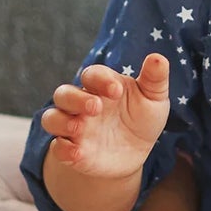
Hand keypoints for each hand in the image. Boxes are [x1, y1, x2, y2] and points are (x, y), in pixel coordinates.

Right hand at [42, 54, 170, 179]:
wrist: (136, 153)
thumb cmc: (142, 118)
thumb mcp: (153, 98)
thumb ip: (155, 78)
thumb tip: (158, 58)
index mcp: (101, 86)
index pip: (92, 75)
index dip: (100, 80)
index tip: (117, 90)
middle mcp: (82, 104)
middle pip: (63, 94)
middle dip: (75, 99)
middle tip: (96, 107)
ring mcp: (74, 127)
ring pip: (52, 118)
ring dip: (61, 121)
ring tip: (80, 127)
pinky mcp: (72, 151)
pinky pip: (58, 148)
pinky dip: (63, 150)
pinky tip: (78, 153)